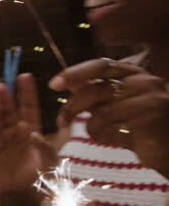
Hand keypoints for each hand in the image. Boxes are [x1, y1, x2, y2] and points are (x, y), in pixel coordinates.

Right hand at [0, 74, 57, 193]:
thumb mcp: (49, 161)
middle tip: (0, 86)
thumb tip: (32, 133)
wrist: (21, 196)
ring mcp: (1, 139)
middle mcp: (15, 131)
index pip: (29, 107)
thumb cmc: (38, 177)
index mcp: (31, 130)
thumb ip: (44, 147)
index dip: (27, 92)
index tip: (24, 76)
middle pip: (9, 111)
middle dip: (5, 98)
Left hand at [50, 58, 168, 178]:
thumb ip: (96, 93)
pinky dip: (107, 137)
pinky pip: (113, 128)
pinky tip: (118, 140)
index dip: (75, 73)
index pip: (101, 65)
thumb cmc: (140, 128)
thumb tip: (68, 82)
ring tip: (105, 134)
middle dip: (72, 107)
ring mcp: (152, 99)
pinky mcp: (151, 119)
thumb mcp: (115, 105)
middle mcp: (147, 81)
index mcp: (136, 73)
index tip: (53, 85)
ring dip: (94, 128)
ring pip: (101, 113)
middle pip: (96, 90)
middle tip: (61, 122)